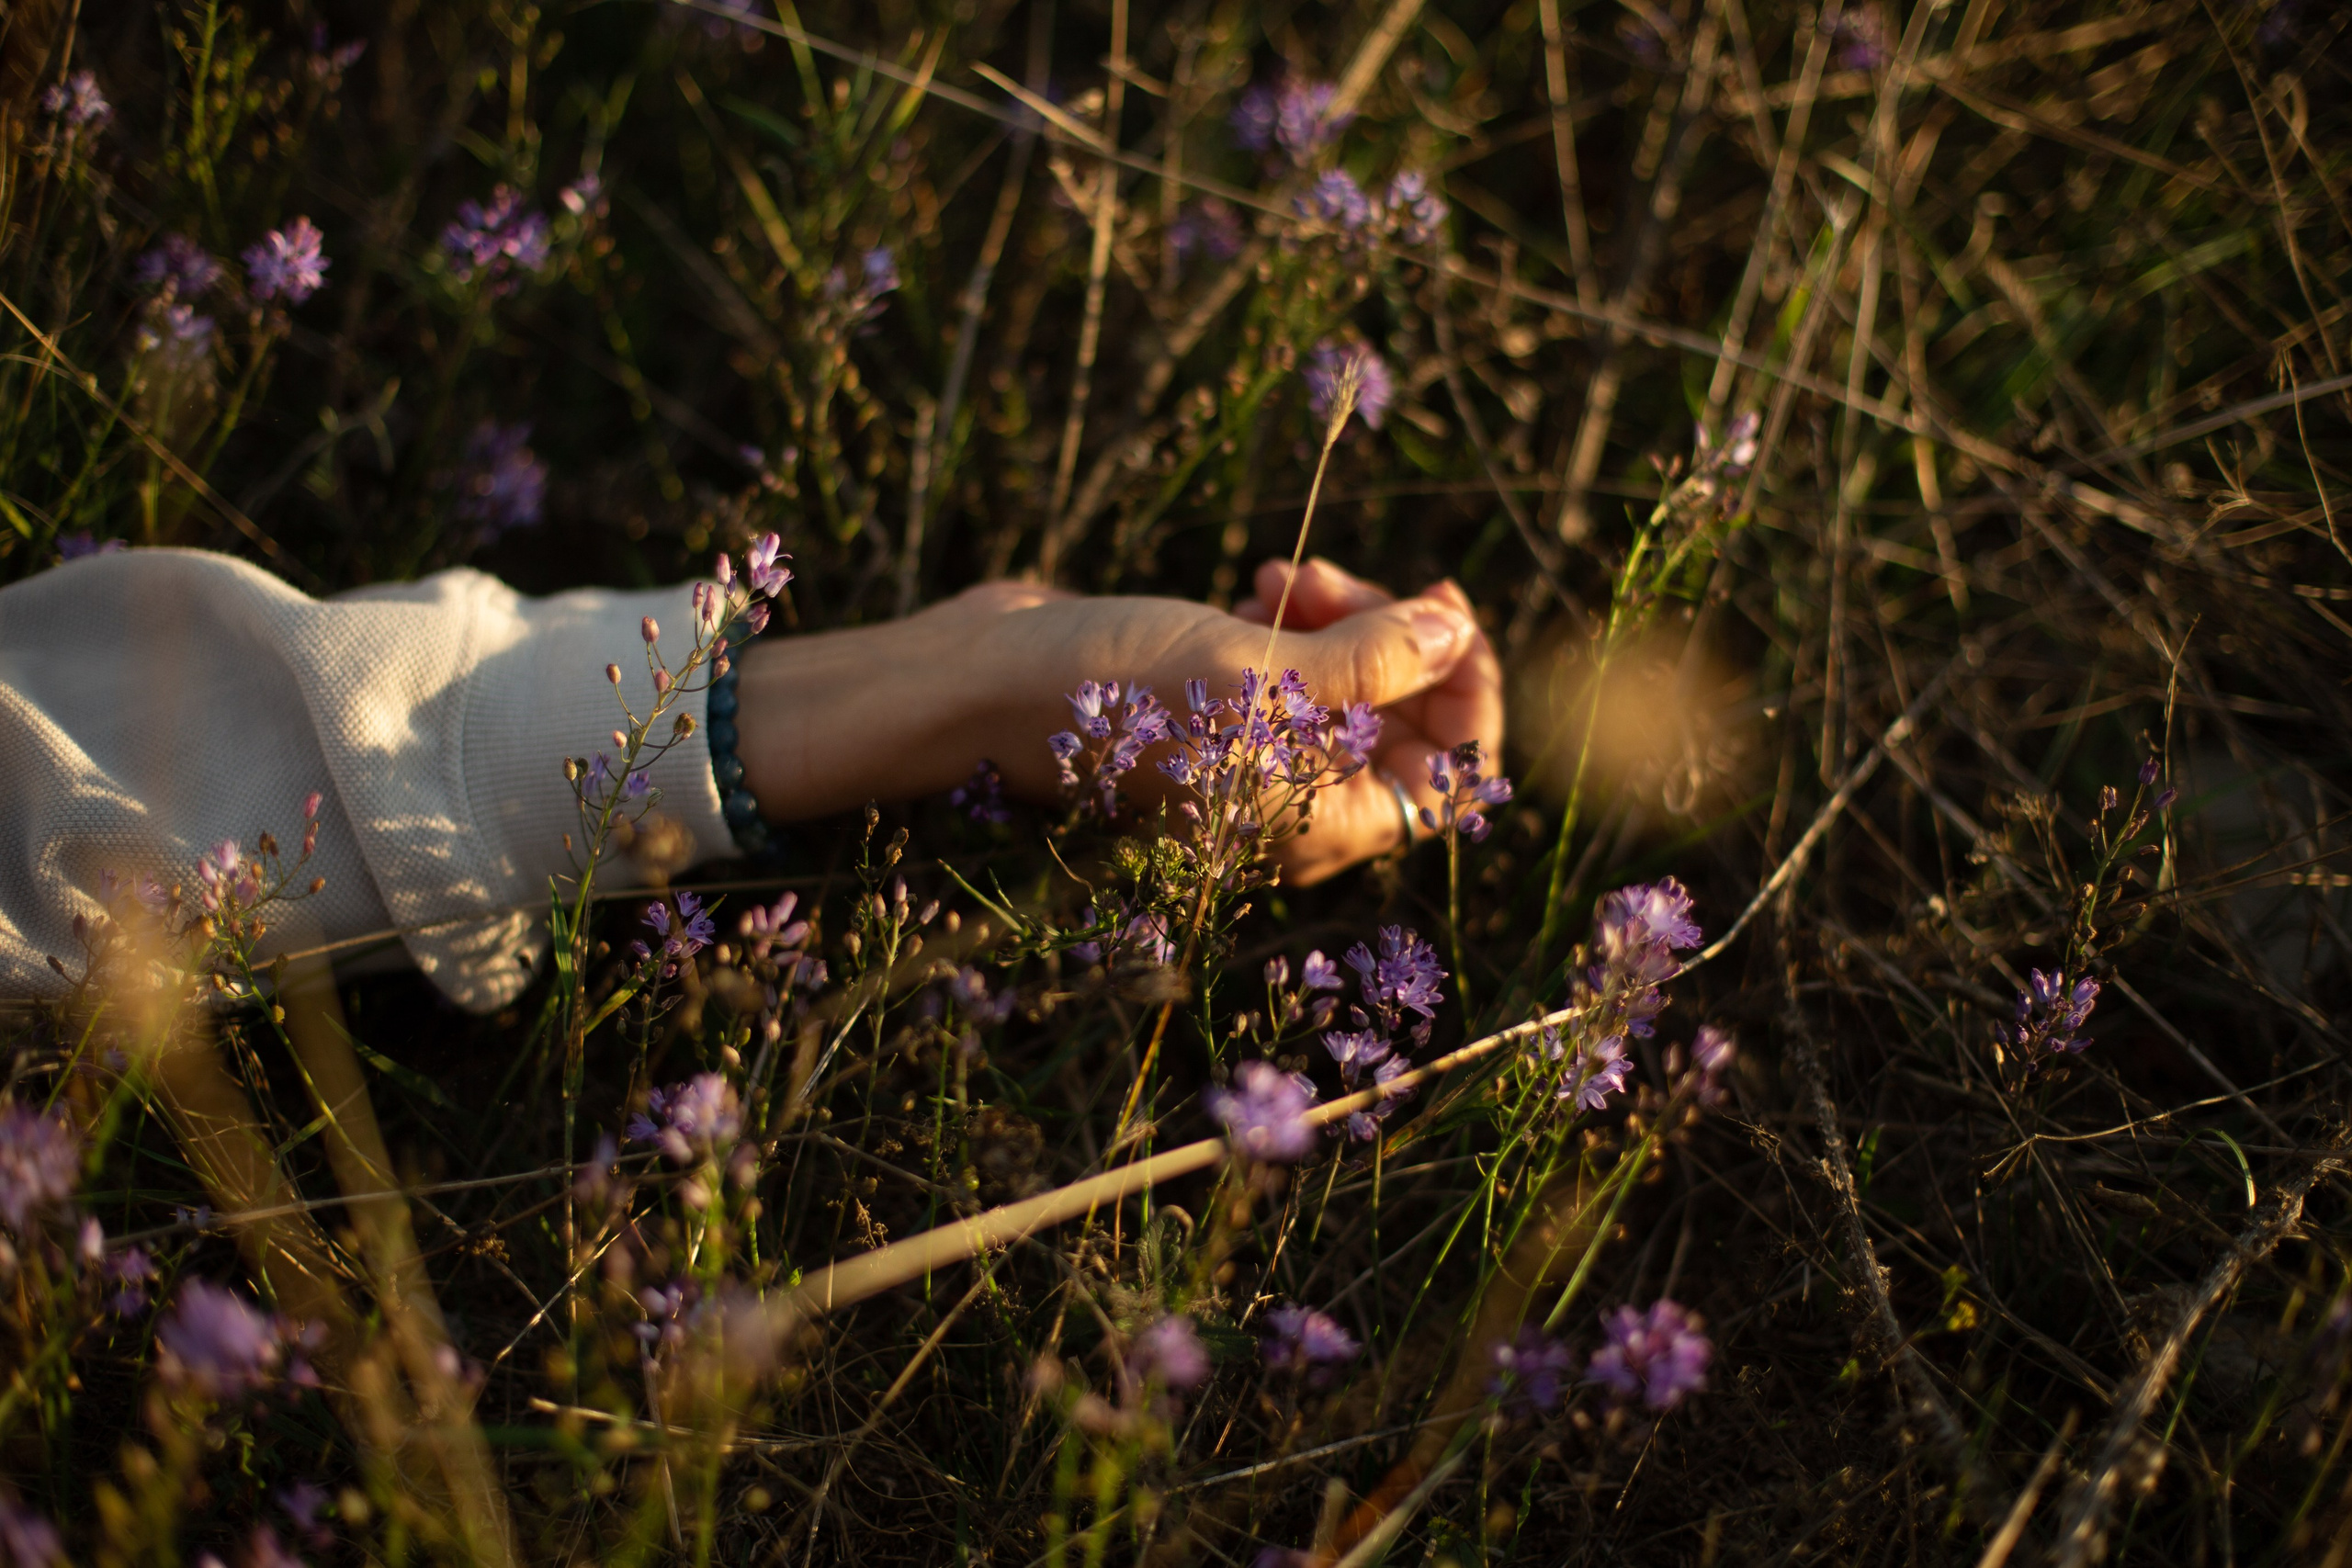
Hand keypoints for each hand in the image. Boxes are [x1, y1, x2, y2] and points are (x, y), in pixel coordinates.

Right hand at [733, 559, 1503, 884]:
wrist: (981, 681)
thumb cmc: (1117, 693)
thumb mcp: (1260, 674)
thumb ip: (1374, 662)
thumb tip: (1455, 634)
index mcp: (1319, 824)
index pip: (1451, 782)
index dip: (1468, 697)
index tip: (1450, 614)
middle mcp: (1296, 799)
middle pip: (1406, 723)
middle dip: (1397, 639)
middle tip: (1352, 578)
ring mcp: (1255, 753)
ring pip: (1351, 682)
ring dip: (1342, 615)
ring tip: (1285, 573)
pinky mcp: (1216, 705)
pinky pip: (1296, 663)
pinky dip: (1293, 618)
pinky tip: (1256, 586)